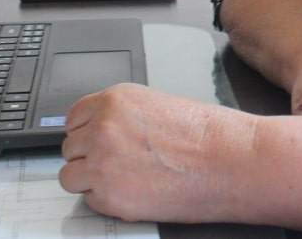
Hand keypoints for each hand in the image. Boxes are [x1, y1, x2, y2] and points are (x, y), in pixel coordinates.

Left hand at [59, 83, 250, 222]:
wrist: (232, 160)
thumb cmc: (209, 135)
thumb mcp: (159, 105)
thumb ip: (124, 116)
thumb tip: (104, 130)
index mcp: (116, 100)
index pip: (73, 117)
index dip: (85, 132)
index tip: (92, 141)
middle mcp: (104, 128)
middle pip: (70, 148)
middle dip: (88, 156)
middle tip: (116, 163)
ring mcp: (104, 163)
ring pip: (71, 177)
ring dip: (90, 180)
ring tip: (122, 179)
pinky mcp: (111, 197)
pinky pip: (90, 201)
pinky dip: (106, 201)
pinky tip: (134, 192)